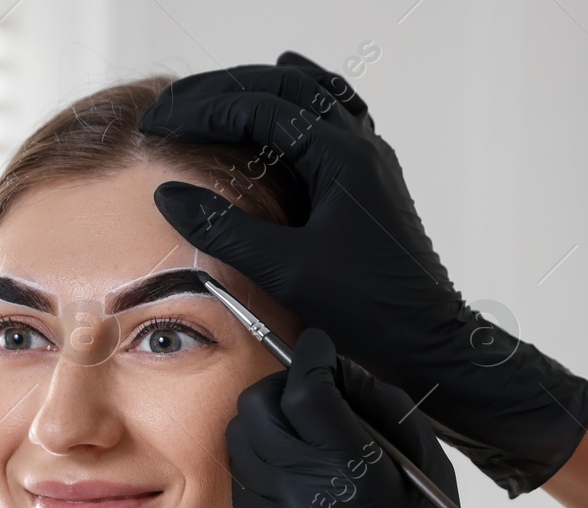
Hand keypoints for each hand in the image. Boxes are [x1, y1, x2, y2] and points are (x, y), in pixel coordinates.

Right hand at [143, 52, 587, 496]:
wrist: (429, 341)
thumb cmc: (369, 311)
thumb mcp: (285, 271)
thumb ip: (225, 229)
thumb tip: (169, 194)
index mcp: (341, 157)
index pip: (259, 107)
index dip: (201, 110)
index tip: (158, 122)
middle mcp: (359, 148)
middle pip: (283, 87)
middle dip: (221, 91)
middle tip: (171, 107)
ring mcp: (368, 163)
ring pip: (310, 96)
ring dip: (259, 91)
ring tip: (213, 98)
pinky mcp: (369, 185)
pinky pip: (332, 124)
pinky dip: (297, 110)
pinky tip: (280, 118)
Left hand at [226, 328, 502, 507]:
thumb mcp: (427, 475)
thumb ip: (386, 411)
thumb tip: (345, 370)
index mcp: (350, 473)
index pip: (307, 385)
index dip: (315, 357)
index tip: (322, 349)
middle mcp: (298, 490)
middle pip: (259, 402)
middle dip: (283, 385)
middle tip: (312, 390)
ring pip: (240, 434)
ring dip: (266, 418)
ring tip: (303, 430)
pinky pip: (242, 472)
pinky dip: (262, 456)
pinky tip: (295, 469)